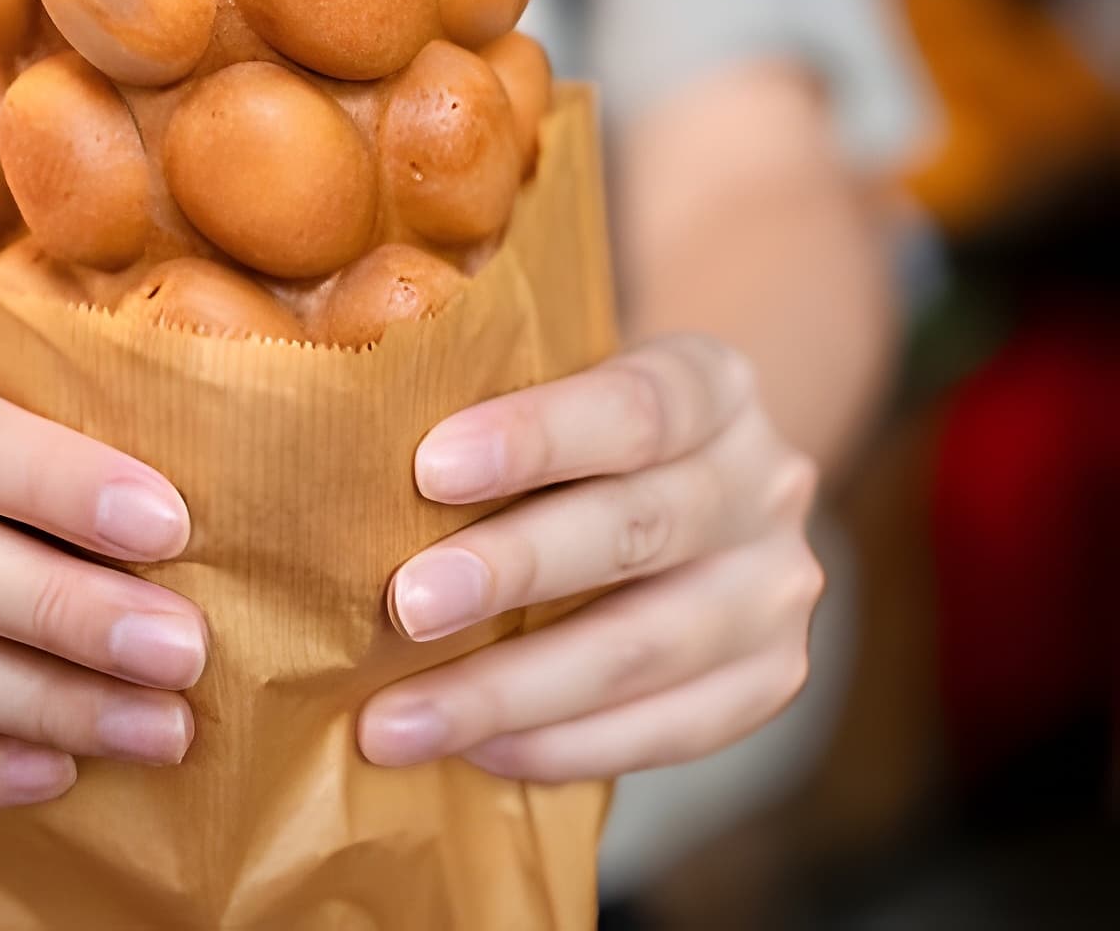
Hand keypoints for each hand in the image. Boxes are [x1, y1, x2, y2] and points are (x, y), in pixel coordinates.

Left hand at [357, 334, 821, 781]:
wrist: (694, 480)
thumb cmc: (584, 425)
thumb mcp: (563, 372)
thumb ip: (491, 380)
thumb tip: (346, 401)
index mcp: (712, 382)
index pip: (635, 406)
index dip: (535, 438)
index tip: (429, 467)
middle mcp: (764, 481)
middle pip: (640, 528)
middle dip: (514, 571)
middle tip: (403, 604)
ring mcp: (776, 588)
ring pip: (649, 648)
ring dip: (514, 690)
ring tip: (397, 720)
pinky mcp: (771, 679)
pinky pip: (669, 729)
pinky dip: (564, 745)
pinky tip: (473, 751)